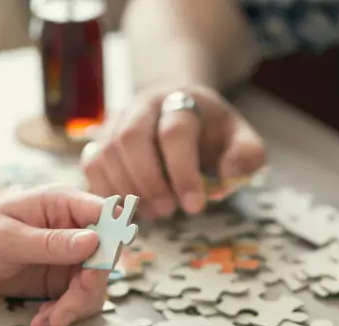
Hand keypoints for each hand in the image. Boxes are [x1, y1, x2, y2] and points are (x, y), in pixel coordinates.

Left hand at [0, 187, 108, 325]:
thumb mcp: (7, 239)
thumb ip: (51, 243)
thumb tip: (94, 242)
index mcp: (62, 204)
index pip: (105, 217)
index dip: (111, 243)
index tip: (97, 273)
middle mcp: (73, 229)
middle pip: (103, 261)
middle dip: (86, 292)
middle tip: (61, 316)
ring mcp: (68, 257)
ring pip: (93, 286)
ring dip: (73, 309)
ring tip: (45, 322)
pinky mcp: (60, 280)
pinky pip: (76, 301)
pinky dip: (62, 315)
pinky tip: (40, 321)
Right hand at [82, 84, 265, 219]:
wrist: (184, 111)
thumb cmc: (213, 134)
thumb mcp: (241, 139)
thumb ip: (247, 155)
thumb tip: (229, 174)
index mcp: (181, 99)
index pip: (175, 132)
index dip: (183, 172)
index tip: (196, 207)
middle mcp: (143, 105)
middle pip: (132, 138)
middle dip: (149, 181)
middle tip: (168, 212)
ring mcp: (117, 120)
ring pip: (107, 152)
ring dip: (127, 189)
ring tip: (152, 213)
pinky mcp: (101, 139)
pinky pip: (91, 165)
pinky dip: (106, 192)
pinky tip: (128, 210)